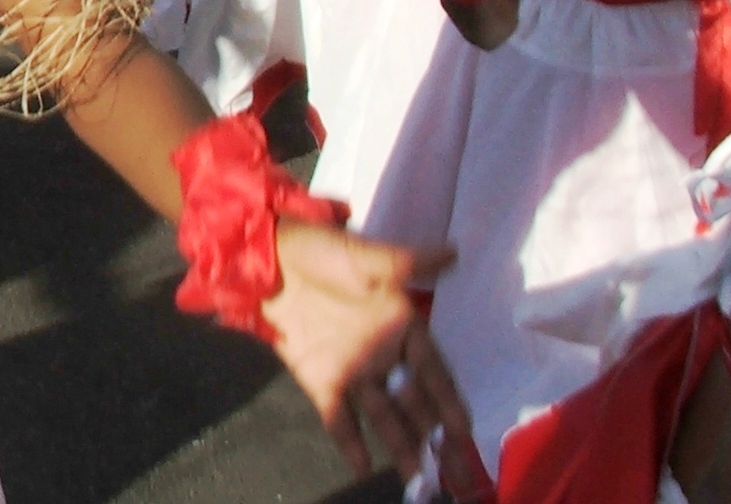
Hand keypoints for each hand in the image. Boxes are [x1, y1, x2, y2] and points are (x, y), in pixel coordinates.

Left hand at [266, 222, 484, 489]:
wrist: (265, 258)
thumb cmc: (321, 251)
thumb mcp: (366, 256)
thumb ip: (409, 263)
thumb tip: (454, 252)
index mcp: (402, 326)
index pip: (434, 373)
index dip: (449, 401)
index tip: (464, 430)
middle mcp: (383, 355)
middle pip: (416, 403)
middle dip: (436, 437)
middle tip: (457, 474)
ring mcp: (353, 370)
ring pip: (384, 416)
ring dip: (402, 446)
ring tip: (419, 478)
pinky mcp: (321, 380)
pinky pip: (340, 417)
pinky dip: (350, 441)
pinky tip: (363, 466)